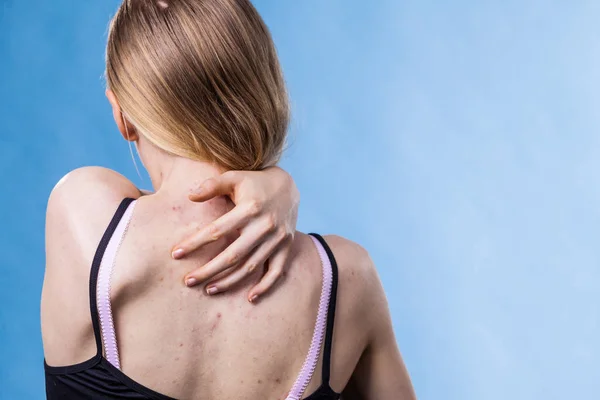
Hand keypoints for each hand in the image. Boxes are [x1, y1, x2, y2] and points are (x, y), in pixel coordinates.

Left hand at [171, 167, 299, 302]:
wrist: (289, 186)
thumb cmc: (255, 182)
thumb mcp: (234, 177)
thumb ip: (212, 185)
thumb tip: (189, 196)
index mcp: (249, 208)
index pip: (217, 230)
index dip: (195, 243)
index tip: (176, 254)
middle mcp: (265, 226)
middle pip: (232, 255)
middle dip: (209, 270)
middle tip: (188, 281)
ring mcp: (277, 238)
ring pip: (251, 267)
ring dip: (229, 281)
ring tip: (209, 289)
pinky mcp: (287, 246)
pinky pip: (276, 271)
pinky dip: (265, 286)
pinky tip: (250, 297)